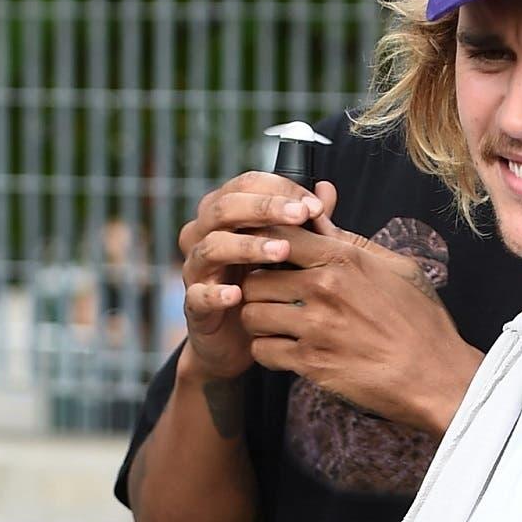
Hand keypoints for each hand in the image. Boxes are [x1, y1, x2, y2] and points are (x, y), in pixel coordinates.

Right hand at [177, 171, 324, 380]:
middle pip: (225, 207)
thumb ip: (304, 221)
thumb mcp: (289, 250)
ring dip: (247, 246)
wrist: (240, 337)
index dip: (280, 189)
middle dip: (265, 208)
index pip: (246, 184)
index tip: (314, 205)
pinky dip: (215, 293)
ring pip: (212, 247)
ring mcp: (196, 269)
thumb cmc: (266, 282)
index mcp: (227, 213)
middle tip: (301, 216)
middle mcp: (205, 234)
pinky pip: (198, 295)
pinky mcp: (194, 305)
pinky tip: (237, 294)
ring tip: (281, 251)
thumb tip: (327, 189)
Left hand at [239, 183, 482, 435]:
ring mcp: (314, 327)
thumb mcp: (396, 268)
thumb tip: (320, 196)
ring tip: (277, 321)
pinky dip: (268, 351)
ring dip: (259, 318)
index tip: (269, 255)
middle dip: (258, 284)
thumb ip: (349, 237)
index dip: (265, 243)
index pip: (278, 235)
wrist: (435, 375)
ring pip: (252, 314)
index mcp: (344, 259)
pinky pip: (262, 351)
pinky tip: (286, 349)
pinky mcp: (310, 364)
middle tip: (271, 293)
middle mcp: (324, 289)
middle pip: (255, 276)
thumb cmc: (421, 319)